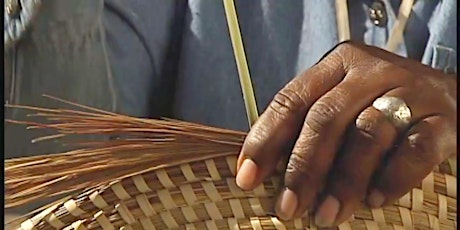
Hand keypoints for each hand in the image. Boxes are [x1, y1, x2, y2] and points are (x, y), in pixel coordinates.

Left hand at [235, 41, 456, 226]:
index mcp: (337, 65)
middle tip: (289, 208)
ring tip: (328, 216)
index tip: (247, 177)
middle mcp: (371, 71)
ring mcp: (410, 91)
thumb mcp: (343, 101)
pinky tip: (374, 201)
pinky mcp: (443, 118)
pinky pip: (414, 150)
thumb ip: (310, 124)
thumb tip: (265, 170)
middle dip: (303, 168)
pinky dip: (391, 178)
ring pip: (367, 135)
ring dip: (343, 181)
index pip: (292, 100)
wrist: (449, 94)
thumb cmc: (380, 104)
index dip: (265, 140)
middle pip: (326, 118)